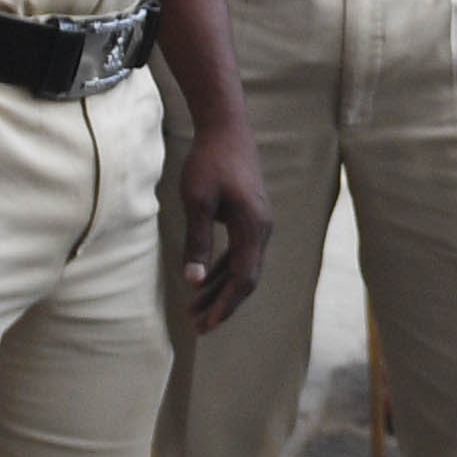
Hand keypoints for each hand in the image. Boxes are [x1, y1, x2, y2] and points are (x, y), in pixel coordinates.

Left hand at [178, 119, 273, 330]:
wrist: (226, 129)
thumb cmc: (210, 161)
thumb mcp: (197, 201)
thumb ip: (197, 242)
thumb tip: (194, 281)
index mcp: (254, 228)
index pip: (243, 278)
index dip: (225, 304)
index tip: (206, 324)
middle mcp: (262, 230)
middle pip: (245, 278)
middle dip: (222, 304)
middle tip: (198, 327)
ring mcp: (258, 224)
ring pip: (241, 267)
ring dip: (219, 289)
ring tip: (194, 310)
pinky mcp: (249, 218)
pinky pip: (238, 253)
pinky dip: (221, 270)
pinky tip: (204, 282)